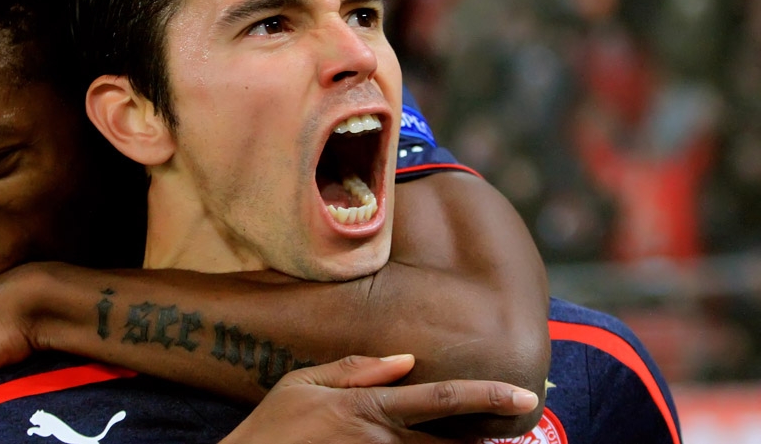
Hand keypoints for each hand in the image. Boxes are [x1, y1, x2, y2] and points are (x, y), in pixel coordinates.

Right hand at [219, 354, 538, 443]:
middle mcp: (382, 441)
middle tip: (518, 438)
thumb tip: (404, 360)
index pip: (443, 398)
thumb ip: (355, 368)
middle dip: (489, 443)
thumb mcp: (302, 383)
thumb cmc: (269, 428)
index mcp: (369, 407)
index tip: (525, 395)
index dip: (488, 395)